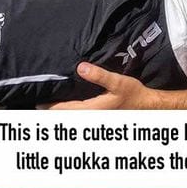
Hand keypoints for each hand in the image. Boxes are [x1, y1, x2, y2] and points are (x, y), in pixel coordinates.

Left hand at [48, 64, 162, 109]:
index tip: (38, 103)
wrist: (148, 107)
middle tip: (39, 104)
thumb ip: (99, 75)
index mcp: (93, 110)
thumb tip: (80, 67)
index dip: (49, 107)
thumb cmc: (134, 94)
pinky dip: (70, 114)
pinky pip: (80, 118)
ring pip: (72, 119)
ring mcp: (95, 120)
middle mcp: (92, 118)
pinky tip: (68, 108)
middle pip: (65, 118)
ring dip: (61, 114)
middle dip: (52, 112)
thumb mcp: (118, 82)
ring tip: (49, 106)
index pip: (64, 110)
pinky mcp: (99, 118)